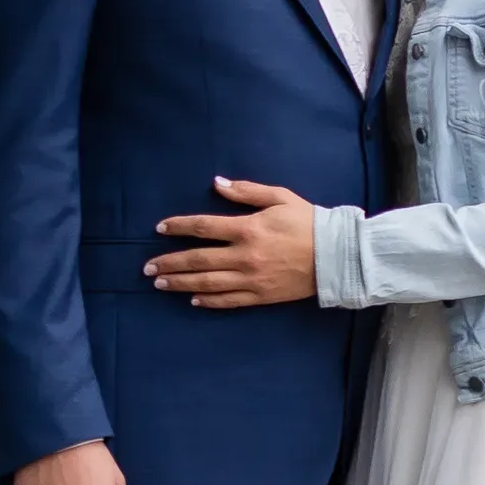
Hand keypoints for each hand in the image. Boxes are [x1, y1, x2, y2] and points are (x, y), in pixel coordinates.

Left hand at [147, 178, 318, 310]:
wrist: (337, 255)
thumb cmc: (308, 222)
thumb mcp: (279, 197)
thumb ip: (246, 191)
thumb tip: (217, 183)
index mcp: (248, 228)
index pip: (204, 227)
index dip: (179, 227)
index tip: (160, 229)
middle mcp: (245, 256)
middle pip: (198, 259)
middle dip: (170, 262)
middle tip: (148, 267)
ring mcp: (251, 278)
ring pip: (208, 282)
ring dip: (181, 283)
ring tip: (160, 283)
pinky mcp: (261, 295)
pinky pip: (229, 300)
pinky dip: (208, 301)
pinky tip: (192, 299)